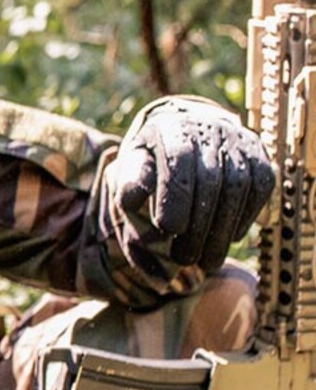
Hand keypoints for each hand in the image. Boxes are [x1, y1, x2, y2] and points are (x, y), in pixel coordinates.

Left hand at [112, 98, 274, 269]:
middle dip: (198, 225)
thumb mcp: (133, 163)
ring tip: (206, 261)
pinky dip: (244, 217)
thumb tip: (131, 200)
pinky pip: (259, 189)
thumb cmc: (155, 156)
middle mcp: (210, 130)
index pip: (178, 159)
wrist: (190, 132)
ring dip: (222, 231)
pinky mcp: (261, 158)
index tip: (167, 229)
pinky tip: (228, 238)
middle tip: (184, 259)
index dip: (174, 195)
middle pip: (210, 180)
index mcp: (173, 128)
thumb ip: (129, 180)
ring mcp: (240, 142)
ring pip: (237, 188)